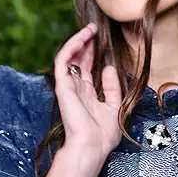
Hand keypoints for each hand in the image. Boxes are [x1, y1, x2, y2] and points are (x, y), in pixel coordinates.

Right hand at [53, 23, 121, 166]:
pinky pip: (62, 61)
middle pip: (77, 60)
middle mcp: (76, 88)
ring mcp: (68, 86)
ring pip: (68, 57)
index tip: (98, 40)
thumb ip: (112, 87)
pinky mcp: (62, 86)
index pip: (86, 68)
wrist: (92, 147)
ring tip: (89, 29)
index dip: (91, 53)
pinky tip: (82, 38)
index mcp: (87, 94)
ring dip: (78, 41)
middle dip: (85, 43)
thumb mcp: (114, 106)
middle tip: (93, 29)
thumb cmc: (103, 135)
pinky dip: (71, 47)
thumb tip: (107, 67)